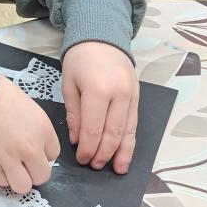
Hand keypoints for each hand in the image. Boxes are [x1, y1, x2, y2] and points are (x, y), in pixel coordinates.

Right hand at [0, 75, 59, 193]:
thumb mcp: (29, 107)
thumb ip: (36, 130)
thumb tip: (35, 146)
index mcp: (43, 129)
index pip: (53, 155)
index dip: (41, 153)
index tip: (31, 148)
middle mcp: (30, 147)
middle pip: (42, 176)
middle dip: (32, 171)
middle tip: (21, 161)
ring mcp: (9, 158)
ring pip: (23, 185)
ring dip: (17, 178)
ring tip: (8, 166)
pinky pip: (1, 181)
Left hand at [61, 42, 138, 173]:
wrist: (102, 37)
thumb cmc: (80, 60)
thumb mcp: (68, 84)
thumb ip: (74, 113)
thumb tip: (76, 140)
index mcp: (97, 90)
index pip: (93, 128)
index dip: (87, 147)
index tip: (80, 159)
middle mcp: (119, 94)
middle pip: (112, 133)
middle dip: (103, 153)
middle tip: (93, 166)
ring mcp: (132, 96)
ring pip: (128, 131)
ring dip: (121, 153)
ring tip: (116, 169)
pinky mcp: (138, 97)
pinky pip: (134, 123)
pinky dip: (130, 141)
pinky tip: (126, 154)